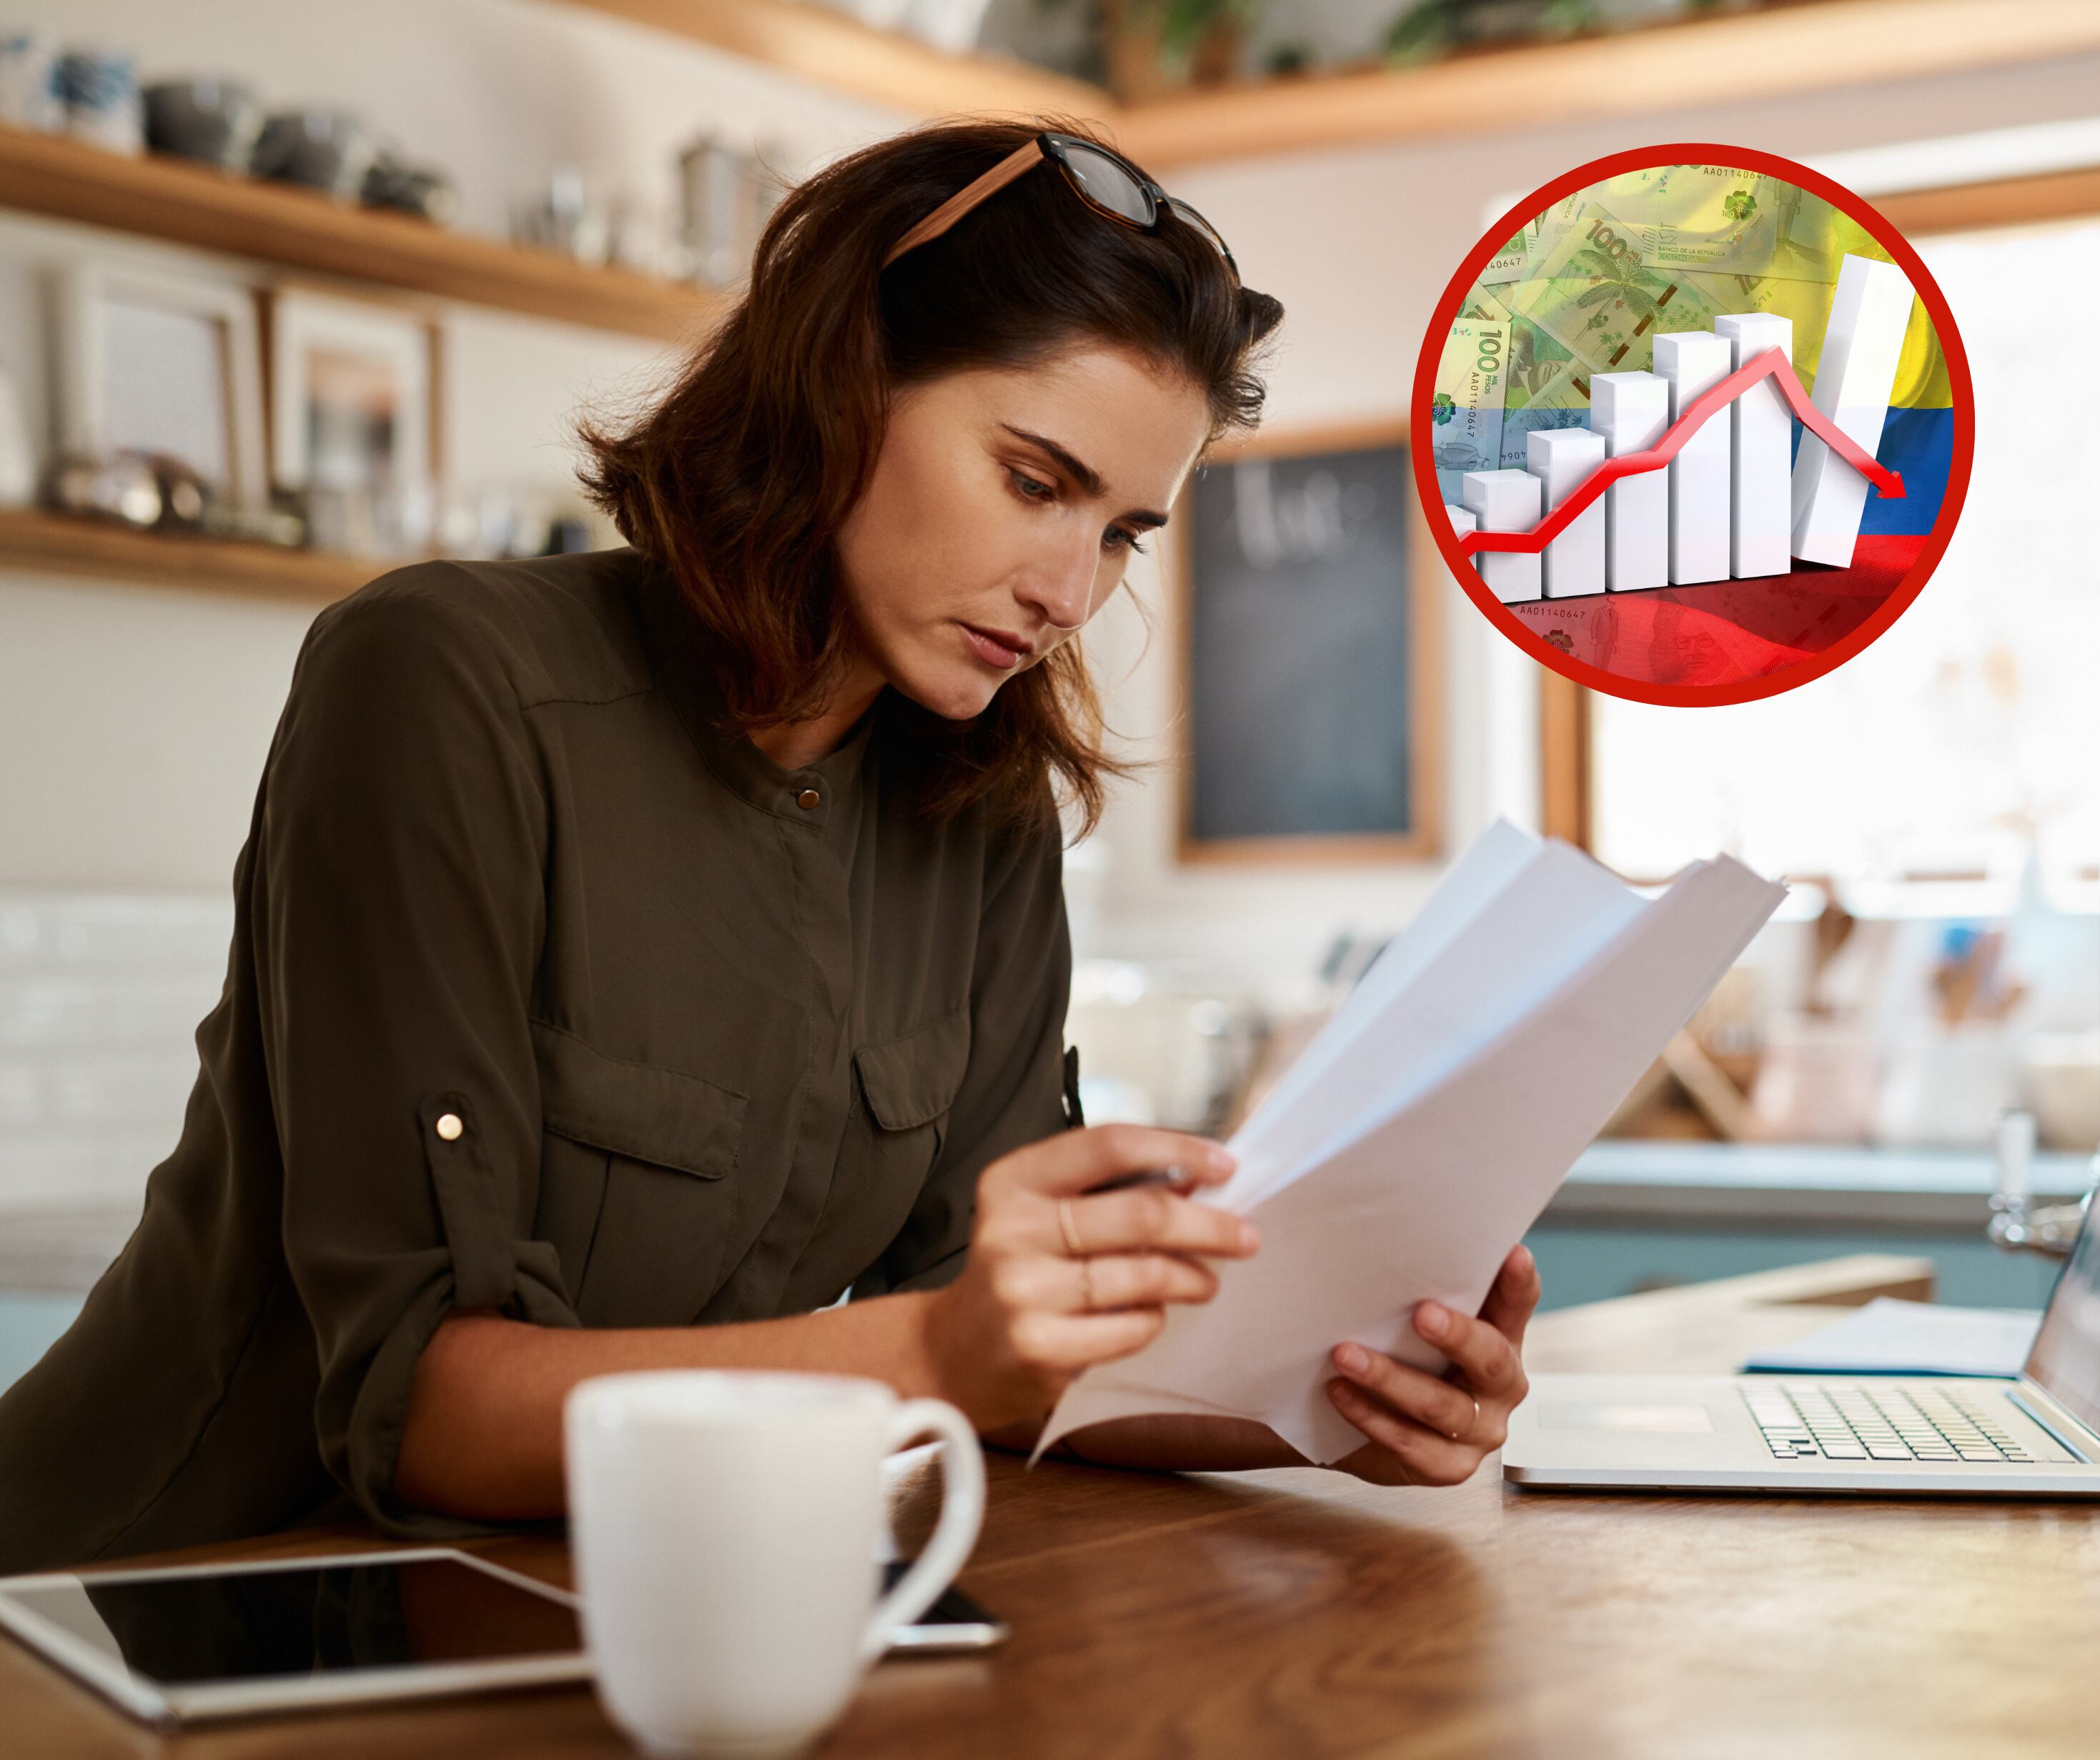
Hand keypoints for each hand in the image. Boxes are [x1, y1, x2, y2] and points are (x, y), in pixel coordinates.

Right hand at [925, 1124, 1258, 1431]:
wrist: (954, 1352)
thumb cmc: (1021, 1270)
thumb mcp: (1042, 1211)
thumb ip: (1107, 1190)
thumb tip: (1199, 1179)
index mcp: (1013, 1180)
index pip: (1109, 1145)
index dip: (1177, 1149)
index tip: (1225, 1165)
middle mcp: (1011, 1229)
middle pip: (1140, 1214)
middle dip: (1207, 1225)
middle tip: (1245, 1235)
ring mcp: (1022, 1291)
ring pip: (1143, 1275)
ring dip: (1192, 1277)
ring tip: (1206, 1281)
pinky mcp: (1038, 1347)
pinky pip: (1130, 1327)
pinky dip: (1153, 1320)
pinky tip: (1150, 1315)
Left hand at [1323, 1244, 1539, 1487]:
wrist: (1358, 1423)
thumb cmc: (1394, 1352)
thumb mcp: (1410, 1320)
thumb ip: (1418, 1289)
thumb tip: (1387, 1241)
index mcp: (1500, 1336)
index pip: (1517, 1304)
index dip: (1519, 1282)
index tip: (1513, 1253)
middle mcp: (1500, 1385)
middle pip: (1491, 1359)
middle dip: (1458, 1335)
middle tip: (1422, 1313)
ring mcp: (1480, 1429)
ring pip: (1442, 1406)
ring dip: (1390, 1378)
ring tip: (1344, 1354)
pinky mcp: (1449, 1466)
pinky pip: (1412, 1444)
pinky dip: (1371, 1416)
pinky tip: (1339, 1392)